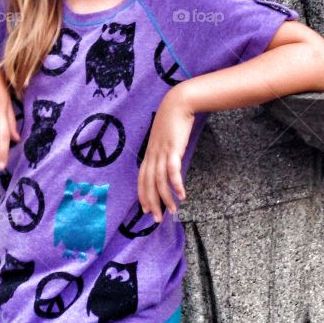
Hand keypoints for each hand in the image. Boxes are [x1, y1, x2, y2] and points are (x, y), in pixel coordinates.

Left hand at [138, 88, 195, 222]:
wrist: (178, 102)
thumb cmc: (173, 119)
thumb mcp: (165, 138)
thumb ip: (165, 151)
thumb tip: (169, 163)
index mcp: (149, 153)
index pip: (141, 179)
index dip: (142, 195)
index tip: (145, 210)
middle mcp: (152, 154)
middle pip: (147, 184)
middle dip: (151, 203)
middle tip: (156, 219)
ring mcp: (161, 152)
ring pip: (159, 181)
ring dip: (166, 198)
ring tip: (172, 211)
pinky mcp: (173, 148)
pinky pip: (172, 171)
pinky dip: (176, 184)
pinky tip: (182, 195)